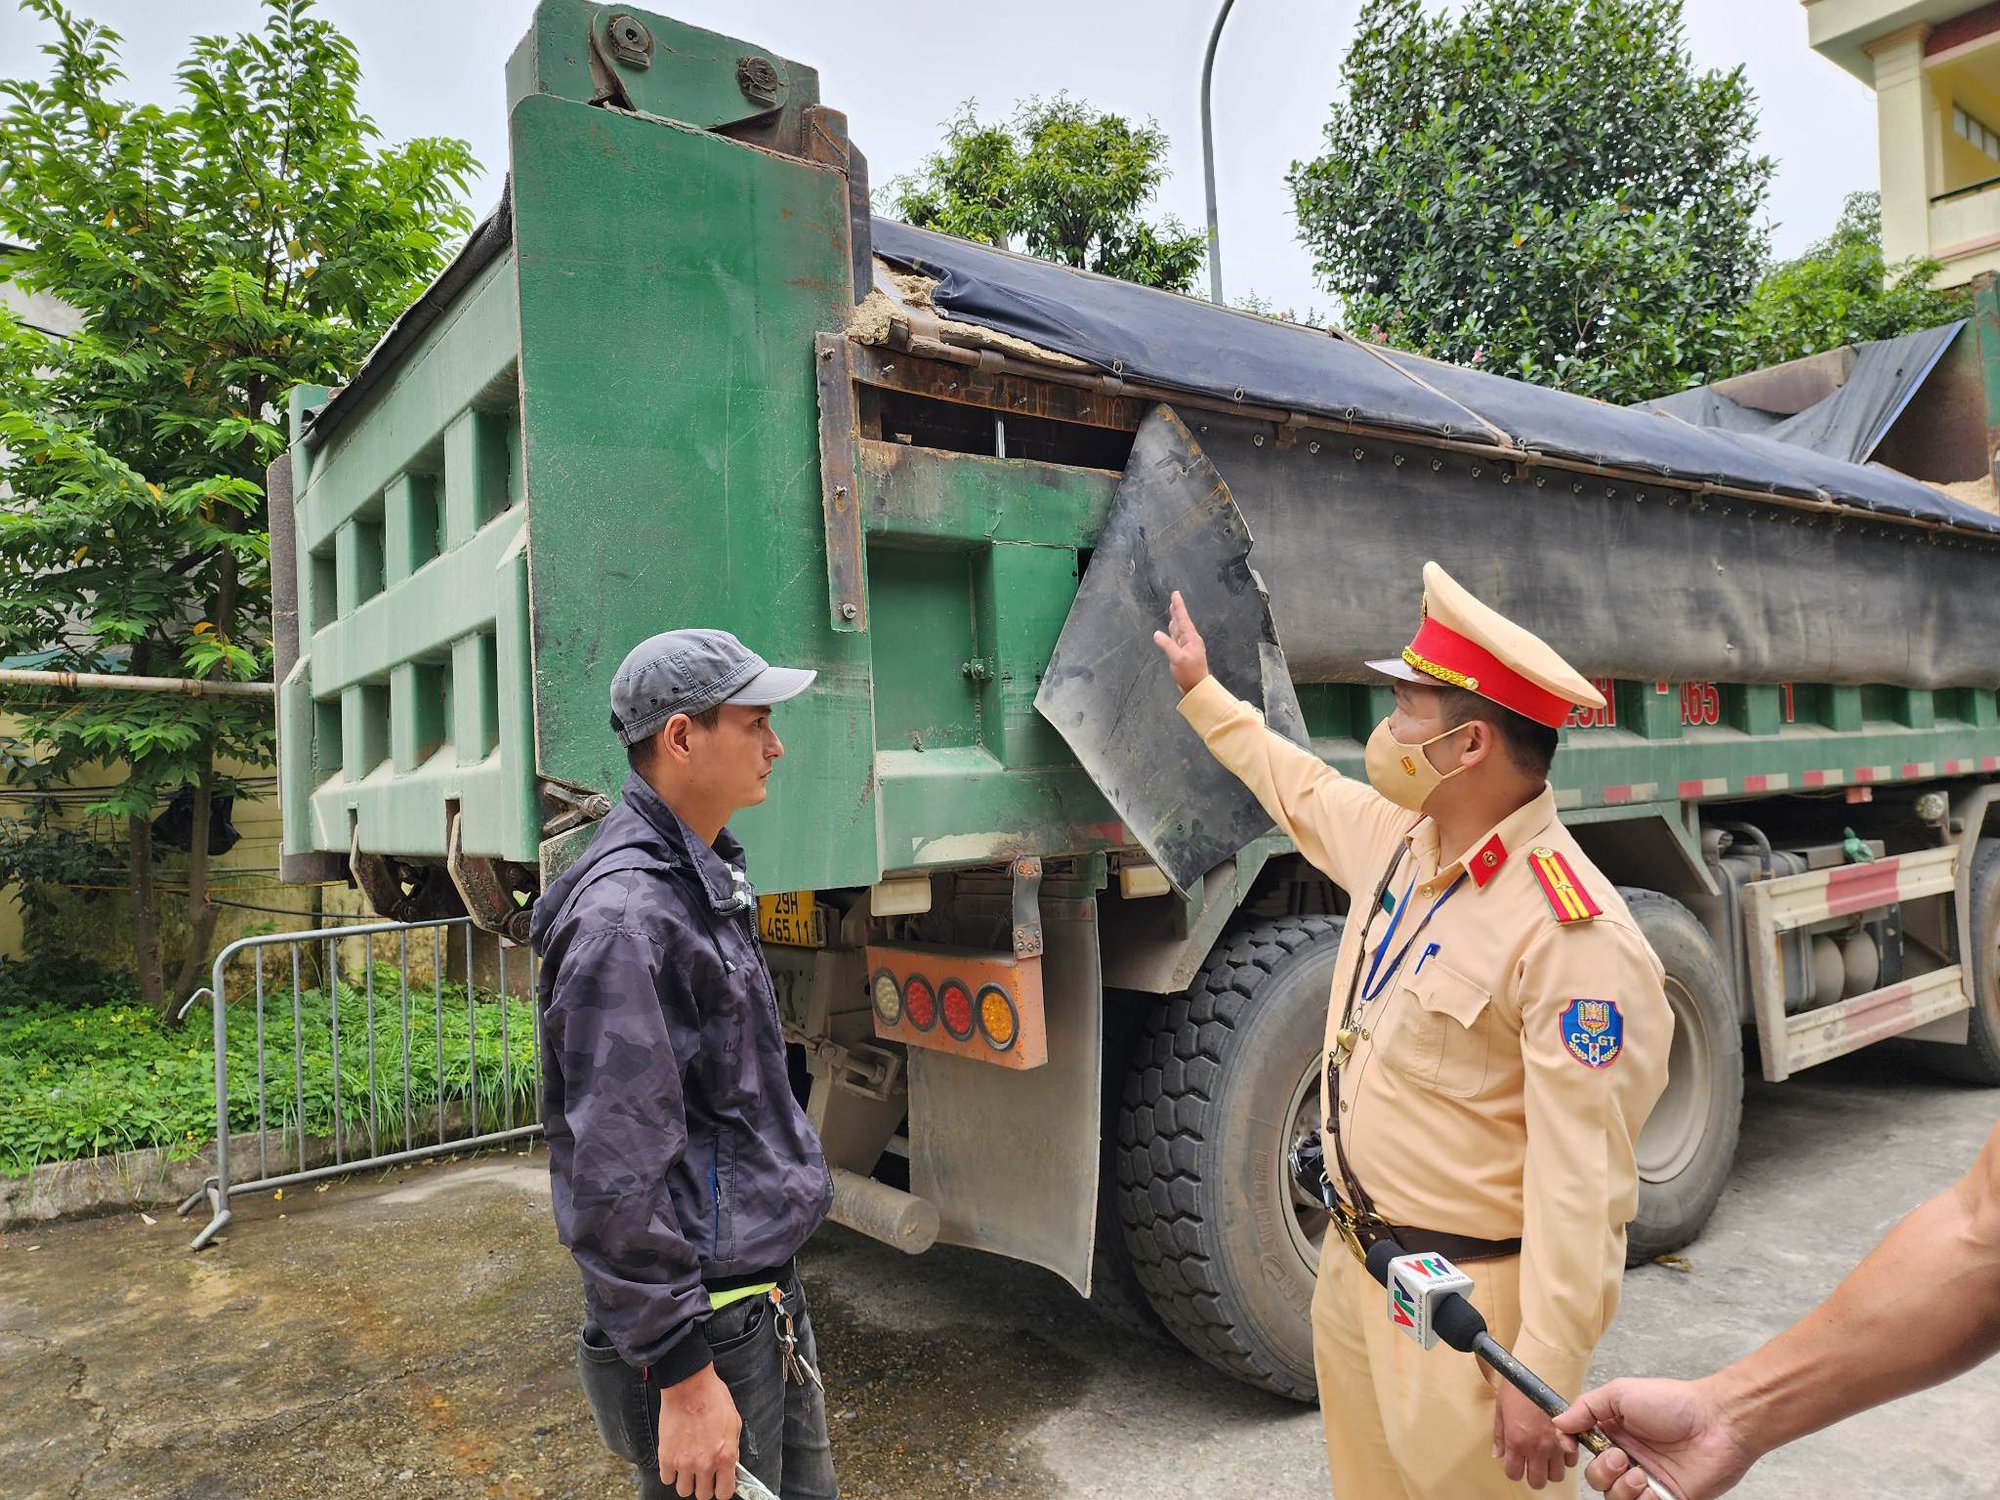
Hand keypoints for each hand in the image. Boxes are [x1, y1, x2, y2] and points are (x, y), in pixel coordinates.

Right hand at [655, 1363, 740, 1498]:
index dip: (721, 1489)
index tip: (719, 1483)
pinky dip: (670, 1472)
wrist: (689, 1386)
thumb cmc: (713, 1399)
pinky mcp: (667, 1457)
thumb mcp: (734, 1423)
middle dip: (704, 1485)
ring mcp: (684, 1463)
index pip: (724, 1492)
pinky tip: (675, 1459)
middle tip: (702, 1472)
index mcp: (725, 1456)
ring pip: (683, 1491)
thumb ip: (732, 1449)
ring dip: (686, 1480)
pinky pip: (667, 1479)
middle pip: (703, 1495)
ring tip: (688, 1465)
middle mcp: (705, 1464)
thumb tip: (730, 1465)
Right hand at [1151, 589, 1209, 694]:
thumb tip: (1156, 634)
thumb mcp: (1177, 659)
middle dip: (1177, 610)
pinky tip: (1170, 630)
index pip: (1183, 619)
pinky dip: (1173, 632)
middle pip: (1182, 622)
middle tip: (1174, 599)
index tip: (1176, 594)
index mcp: (1191, 639)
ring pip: (1179, 630)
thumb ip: (1167, 645)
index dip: (1179, 606)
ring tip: (1172, 611)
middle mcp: (1190, 640)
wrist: (1196, 688)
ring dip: (1175, 620)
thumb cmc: (1189, 673)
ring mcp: (1187, 647)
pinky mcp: (1183, 654)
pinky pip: (1176, 639)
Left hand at [1494, 1380, 1578, 1488]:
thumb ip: (1499, 1436)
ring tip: (1546, 1457)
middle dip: (1533, 1475)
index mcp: (1516, 1442)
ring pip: (1557, 1476)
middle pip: (1538, 1482)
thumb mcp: (1500, 1409)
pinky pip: (1572, 1461)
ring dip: (1551, 1469)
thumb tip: (1499, 1455)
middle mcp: (1537, 1448)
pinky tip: (1560, 1448)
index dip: (1513, 1471)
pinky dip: (1566, 1458)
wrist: (1540, 1370)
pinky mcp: (1571, 1437)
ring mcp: (1556, 1444)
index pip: (1514, 1474)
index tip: (1515, 1464)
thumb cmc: (1517, 1386)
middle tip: (1531, 1464)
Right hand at [1555, 1377, 1754, 1499]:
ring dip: (1622, 1489)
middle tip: (1621, 1456)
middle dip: (1602, 1471)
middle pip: (1595, 1479)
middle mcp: (1628, 1458)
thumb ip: (1586, 1407)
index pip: (1580, 1447)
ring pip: (1614, 1498)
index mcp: (1614, 1432)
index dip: (1570, 1448)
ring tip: (1640, 1474)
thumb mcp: (1621, 1393)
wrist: (1717, 1424)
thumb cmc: (1673, 1403)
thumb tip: (1557, 1422)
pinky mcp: (1666, 1499)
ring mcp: (1647, 1481)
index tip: (1571, 1445)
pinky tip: (1653, 1487)